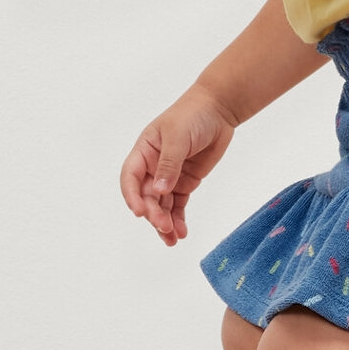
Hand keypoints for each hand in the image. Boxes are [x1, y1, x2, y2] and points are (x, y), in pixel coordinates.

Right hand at [121, 84, 239, 246]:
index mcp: (143, 151)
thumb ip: (168, 165)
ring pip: (161, 205)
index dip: (132, 196)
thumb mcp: (178, 137)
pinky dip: (178, 219)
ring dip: (164, 222)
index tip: (140, 212)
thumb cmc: (193, 115)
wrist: (218, 110)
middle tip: (164, 226)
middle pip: (146, 196)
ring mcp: (168, 176)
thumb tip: (159, 190)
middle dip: (153, 213)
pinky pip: (177, 205)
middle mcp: (152, 166)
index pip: (130, 177)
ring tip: (173, 239)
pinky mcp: (184, 183)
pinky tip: (181, 233)